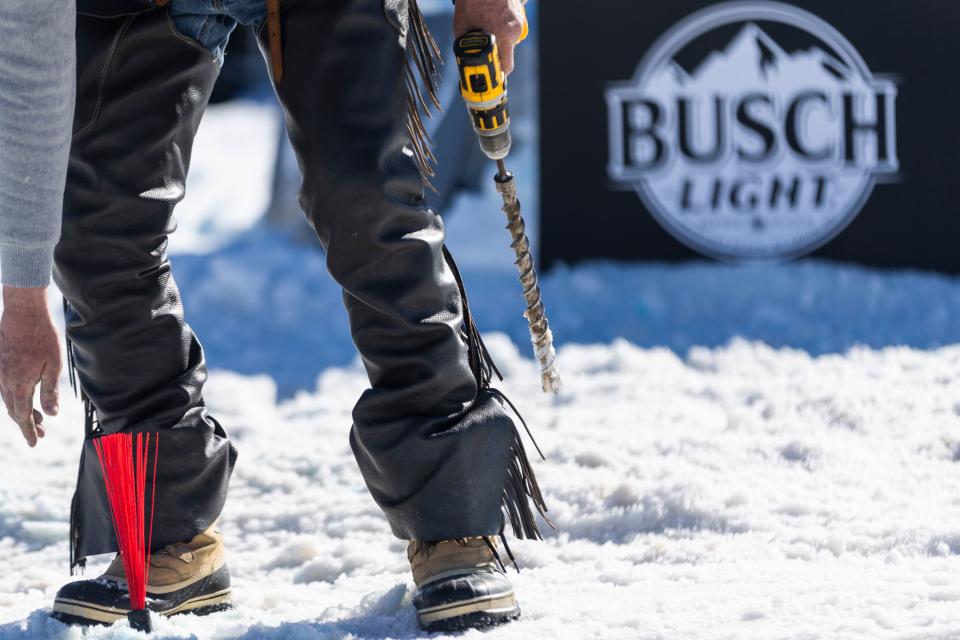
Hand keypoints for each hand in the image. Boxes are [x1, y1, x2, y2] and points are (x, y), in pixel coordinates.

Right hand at [0, 286, 60, 446]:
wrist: (24, 311)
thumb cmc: (43, 336)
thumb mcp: (54, 365)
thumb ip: (50, 391)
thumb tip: (51, 415)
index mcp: (19, 384)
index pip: (22, 415)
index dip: (29, 430)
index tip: (36, 443)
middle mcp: (4, 380)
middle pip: (13, 409)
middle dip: (27, 424)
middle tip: (41, 434)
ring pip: (7, 398)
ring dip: (21, 410)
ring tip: (37, 418)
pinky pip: (3, 386)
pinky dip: (14, 396)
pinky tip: (24, 396)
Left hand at [453, 0, 526, 75]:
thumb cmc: (472, 1)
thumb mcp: (461, 26)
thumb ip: (465, 45)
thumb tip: (462, 59)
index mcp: (502, 36)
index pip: (507, 67)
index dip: (497, 74)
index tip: (491, 77)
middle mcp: (513, 31)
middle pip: (507, 56)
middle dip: (496, 58)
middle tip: (485, 55)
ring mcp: (518, 23)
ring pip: (508, 43)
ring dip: (499, 43)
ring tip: (487, 32)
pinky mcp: (519, 16)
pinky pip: (510, 31)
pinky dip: (502, 31)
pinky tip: (493, 22)